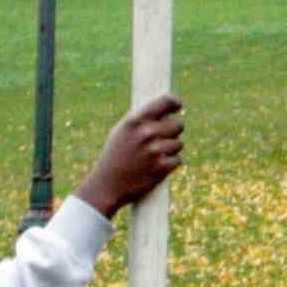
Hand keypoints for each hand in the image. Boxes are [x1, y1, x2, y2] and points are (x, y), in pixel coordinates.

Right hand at [75, 95, 186, 214]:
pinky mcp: (161, 167)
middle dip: (174, 130)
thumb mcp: (121, 131)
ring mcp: (155, 150)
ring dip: (171, 149)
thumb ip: (141, 119)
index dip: (174, 102)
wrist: (108, 185)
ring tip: (155, 155)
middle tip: (164, 137)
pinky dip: (170, 164)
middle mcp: (147, 133)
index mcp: (135, 121)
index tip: (178, 105)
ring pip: (179, 143)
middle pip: (179, 124)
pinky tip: (157, 166)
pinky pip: (178, 160)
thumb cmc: (115, 155)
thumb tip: (164, 110)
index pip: (165, 102)